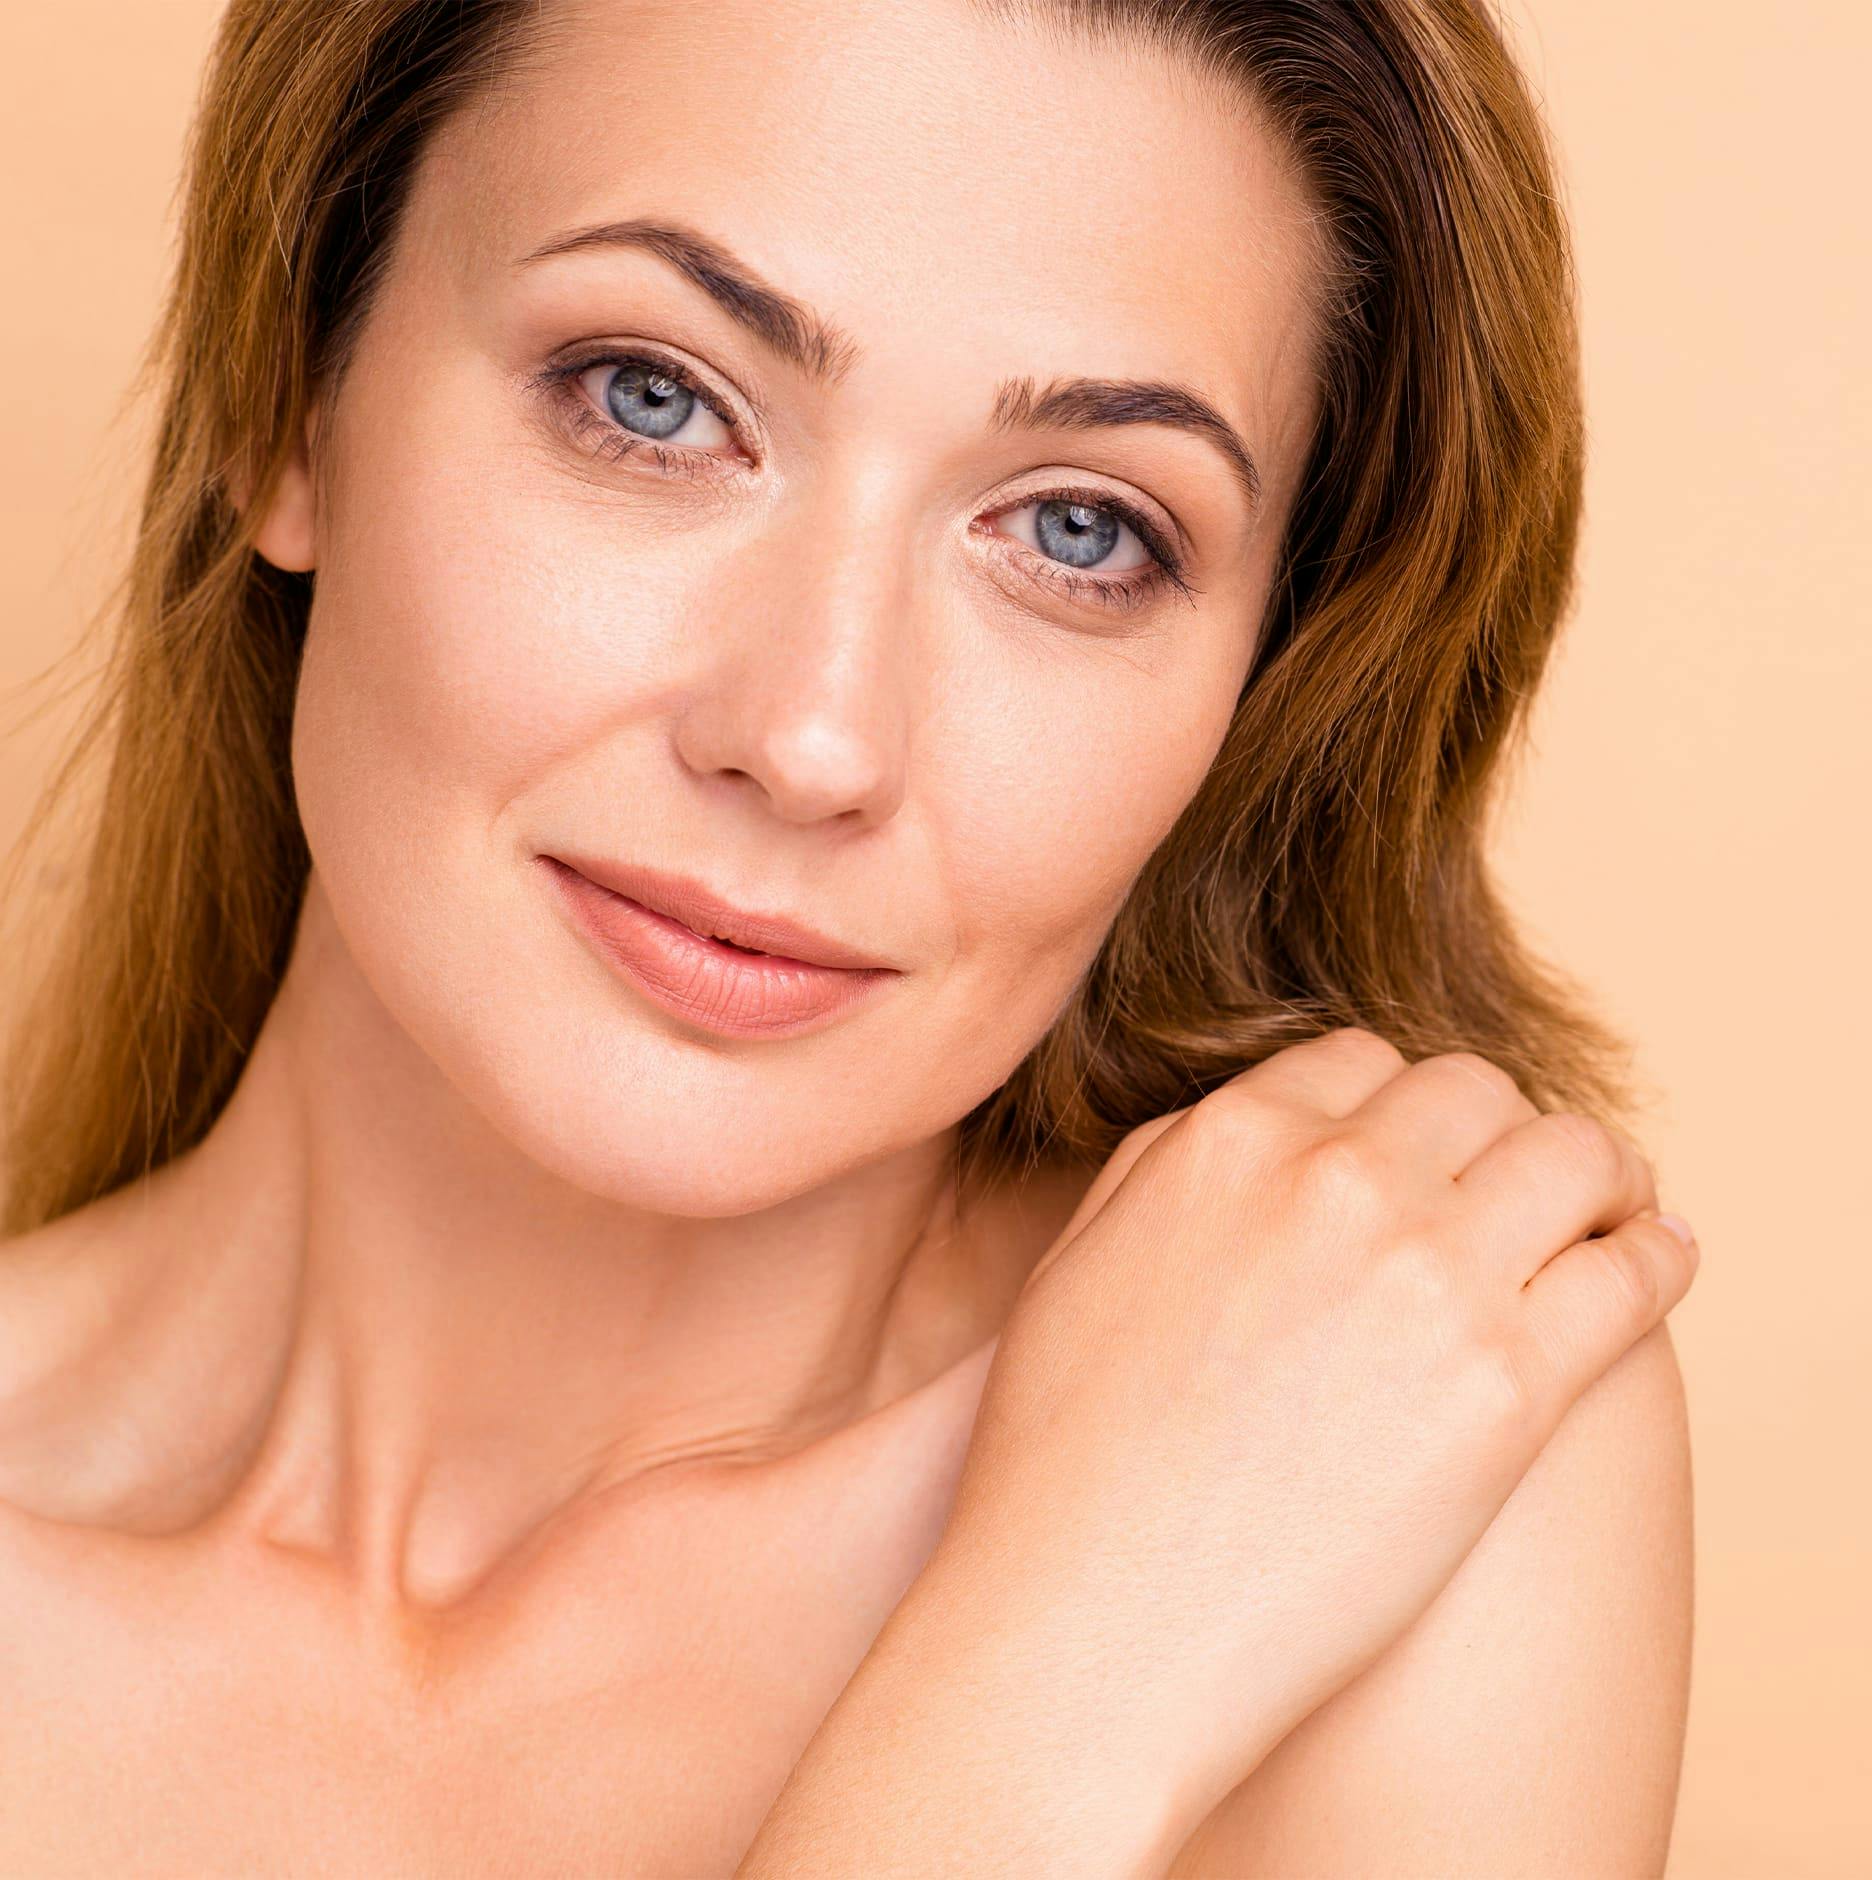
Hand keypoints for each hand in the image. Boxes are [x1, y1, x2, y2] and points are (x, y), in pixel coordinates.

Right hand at [937, 1026, 1699, 1820]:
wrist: (1095, 1626)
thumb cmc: (1066, 1462)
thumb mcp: (1076, 1262)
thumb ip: (1162, 1166)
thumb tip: (1250, 1125)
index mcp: (1228, 1141)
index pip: (1363, 1061)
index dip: (1400, 1105)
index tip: (1427, 1152)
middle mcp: (1336, 1180)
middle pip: (1476, 1091)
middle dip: (1498, 1129)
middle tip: (1522, 1182)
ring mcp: (1428, 1276)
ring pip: (1575, 1153)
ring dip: (1599, 1171)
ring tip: (1608, 1208)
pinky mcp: (1508, 1386)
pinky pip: (1631, 1270)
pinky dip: (1657, 1251)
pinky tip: (1654, 1259)